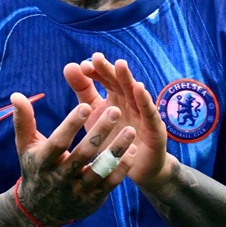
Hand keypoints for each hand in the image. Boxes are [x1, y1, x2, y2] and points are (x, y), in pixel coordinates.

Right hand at [10, 92, 136, 226]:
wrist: (39, 210)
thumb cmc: (35, 168)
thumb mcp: (25, 146)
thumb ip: (23, 120)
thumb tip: (16, 95)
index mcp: (44, 162)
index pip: (58, 143)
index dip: (71, 125)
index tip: (86, 105)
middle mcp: (61, 178)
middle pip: (82, 154)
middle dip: (99, 132)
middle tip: (115, 110)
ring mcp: (78, 190)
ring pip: (100, 170)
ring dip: (116, 150)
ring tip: (130, 130)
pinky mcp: (92, 200)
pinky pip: (110, 183)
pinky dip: (122, 167)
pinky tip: (133, 149)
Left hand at [63, 53, 173, 188]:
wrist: (135, 168)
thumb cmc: (113, 138)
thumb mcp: (94, 114)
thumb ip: (84, 91)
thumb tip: (70, 65)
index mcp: (116, 97)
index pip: (105, 80)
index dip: (96, 73)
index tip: (83, 66)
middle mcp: (130, 102)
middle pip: (120, 83)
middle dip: (109, 70)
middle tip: (97, 58)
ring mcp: (144, 114)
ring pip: (135, 94)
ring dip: (128, 79)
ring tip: (120, 65)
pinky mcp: (155, 129)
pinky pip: (150, 114)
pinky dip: (145, 101)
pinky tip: (140, 89)